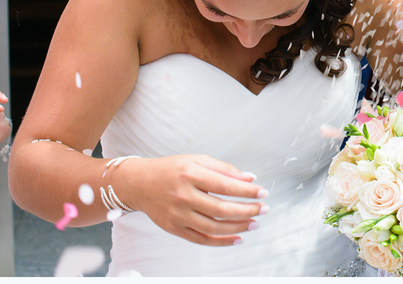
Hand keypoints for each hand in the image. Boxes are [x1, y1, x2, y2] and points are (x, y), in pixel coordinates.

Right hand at [116, 154, 267, 245]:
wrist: (139, 184)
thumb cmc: (171, 169)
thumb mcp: (196, 160)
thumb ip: (223, 168)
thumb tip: (249, 178)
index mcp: (190, 175)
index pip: (225, 185)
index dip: (247, 190)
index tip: (263, 192)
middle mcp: (183, 196)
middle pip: (221, 209)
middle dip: (247, 210)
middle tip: (263, 209)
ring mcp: (178, 215)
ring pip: (213, 227)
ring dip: (238, 227)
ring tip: (254, 223)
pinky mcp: (174, 229)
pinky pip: (201, 239)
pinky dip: (221, 242)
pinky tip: (237, 238)